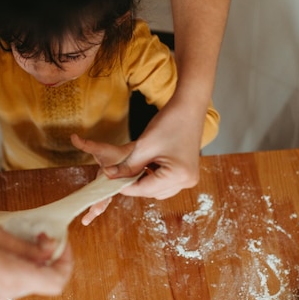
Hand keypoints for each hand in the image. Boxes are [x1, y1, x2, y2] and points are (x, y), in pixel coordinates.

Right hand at [0, 224, 72, 299]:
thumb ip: (28, 247)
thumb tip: (50, 251)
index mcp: (14, 276)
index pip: (57, 281)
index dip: (66, 261)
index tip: (60, 242)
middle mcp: (9, 291)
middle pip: (46, 281)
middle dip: (51, 258)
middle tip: (42, 235)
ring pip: (32, 281)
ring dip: (36, 262)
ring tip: (23, 238)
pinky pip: (17, 281)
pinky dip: (22, 266)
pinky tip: (9, 248)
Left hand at [71, 95, 203, 200]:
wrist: (189, 107)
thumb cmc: (170, 122)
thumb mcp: (144, 147)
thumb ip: (126, 166)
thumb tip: (109, 175)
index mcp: (178, 176)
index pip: (144, 189)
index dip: (125, 186)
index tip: (110, 181)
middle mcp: (186, 182)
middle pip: (151, 192)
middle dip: (134, 184)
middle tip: (118, 173)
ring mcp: (189, 179)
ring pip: (158, 189)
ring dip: (144, 181)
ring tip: (132, 167)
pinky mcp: (187, 174)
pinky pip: (166, 183)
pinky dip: (153, 177)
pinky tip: (146, 164)